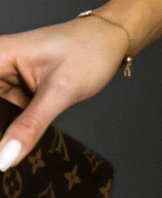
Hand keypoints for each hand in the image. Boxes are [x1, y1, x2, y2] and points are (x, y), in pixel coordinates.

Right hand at [0, 16, 129, 170]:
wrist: (114, 39)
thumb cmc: (90, 49)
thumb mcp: (60, 91)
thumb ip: (30, 126)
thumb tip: (3, 158)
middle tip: (5, 157)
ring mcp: (6, 79)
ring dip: (4, 135)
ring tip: (8, 156)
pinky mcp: (17, 90)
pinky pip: (5, 116)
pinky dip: (11, 132)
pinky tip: (15, 148)